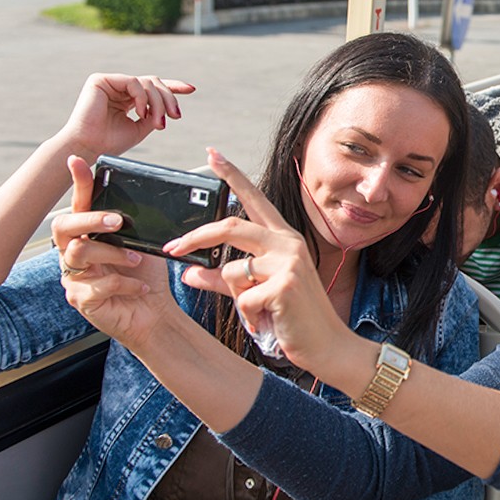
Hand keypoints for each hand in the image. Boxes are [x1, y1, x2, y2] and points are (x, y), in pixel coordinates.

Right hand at [53, 157, 176, 346]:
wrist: (154, 312)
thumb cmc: (145, 275)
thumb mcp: (143, 243)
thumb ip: (134, 223)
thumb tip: (146, 194)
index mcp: (88, 234)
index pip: (78, 204)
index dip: (77, 183)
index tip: (77, 161)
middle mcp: (73, 252)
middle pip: (63, 226)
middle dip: (90, 219)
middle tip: (118, 221)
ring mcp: (74, 276)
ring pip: (80, 253)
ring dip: (113, 254)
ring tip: (137, 259)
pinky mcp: (81, 299)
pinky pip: (97, 285)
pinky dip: (125, 284)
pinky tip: (141, 286)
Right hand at [57, 74, 194, 161]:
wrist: (89, 148)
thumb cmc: (110, 142)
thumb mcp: (141, 128)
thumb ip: (155, 114)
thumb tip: (170, 107)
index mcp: (127, 98)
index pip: (153, 88)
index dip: (173, 87)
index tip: (191, 89)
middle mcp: (119, 88)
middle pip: (154, 83)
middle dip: (169, 98)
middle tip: (175, 116)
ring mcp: (110, 82)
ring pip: (147, 82)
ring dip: (159, 102)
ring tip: (158, 122)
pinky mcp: (100, 79)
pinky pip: (133, 82)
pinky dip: (143, 97)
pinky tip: (141, 112)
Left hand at [167, 148, 345, 368]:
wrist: (327, 346)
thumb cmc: (293, 318)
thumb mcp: (254, 293)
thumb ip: (220, 279)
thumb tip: (187, 272)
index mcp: (283, 239)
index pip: (254, 199)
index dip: (232, 174)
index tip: (211, 154)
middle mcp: (288, 243)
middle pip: (231, 226)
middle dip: (195, 238)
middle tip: (172, 249)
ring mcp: (289, 262)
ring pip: (232, 271)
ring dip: (236, 298)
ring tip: (260, 313)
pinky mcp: (285, 285)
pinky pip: (242, 298)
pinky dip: (248, 316)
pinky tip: (268, 321)